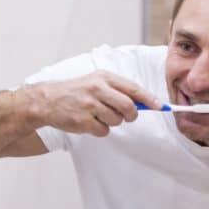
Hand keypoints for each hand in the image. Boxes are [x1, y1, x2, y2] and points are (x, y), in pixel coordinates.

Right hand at [35, 70, 160, 136]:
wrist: (48, 101)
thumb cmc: (76, 92)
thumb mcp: (96, 83)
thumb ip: (118, 90)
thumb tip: (143, 103)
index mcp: (103, 77)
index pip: (132, 88)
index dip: (149, 99)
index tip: (160, 107)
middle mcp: (97, 89)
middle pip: (128, 107)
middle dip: (131, 115)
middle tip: (126, 116)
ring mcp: (89, 105)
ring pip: (116, 120)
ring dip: (112, 122)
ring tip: (98, 116)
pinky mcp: (83, 121)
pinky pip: (104, 131)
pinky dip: (100, 130)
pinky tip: (90, 122)